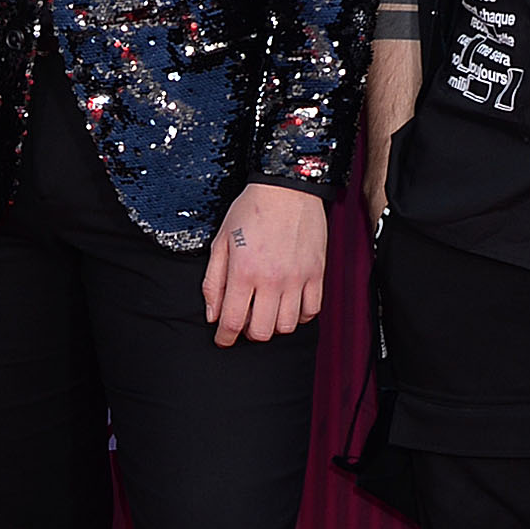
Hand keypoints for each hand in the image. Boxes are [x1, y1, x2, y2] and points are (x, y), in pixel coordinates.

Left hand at [202, 184, 327, 345]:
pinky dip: (298, 315)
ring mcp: (297, 278)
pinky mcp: (317, 274)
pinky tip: (288, 304)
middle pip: (262, 331)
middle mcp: (272, 279)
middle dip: (248, 332)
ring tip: (266, 310)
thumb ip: (214, 281)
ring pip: (287, 326)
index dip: (224, 338)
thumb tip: (213, 314)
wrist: (286, 189)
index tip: (222, 340)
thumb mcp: (221, 242)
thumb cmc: (250, 211)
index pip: (232, 322)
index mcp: (244, 272)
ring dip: (274, 325)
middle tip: (244, 320)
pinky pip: (311, 311)